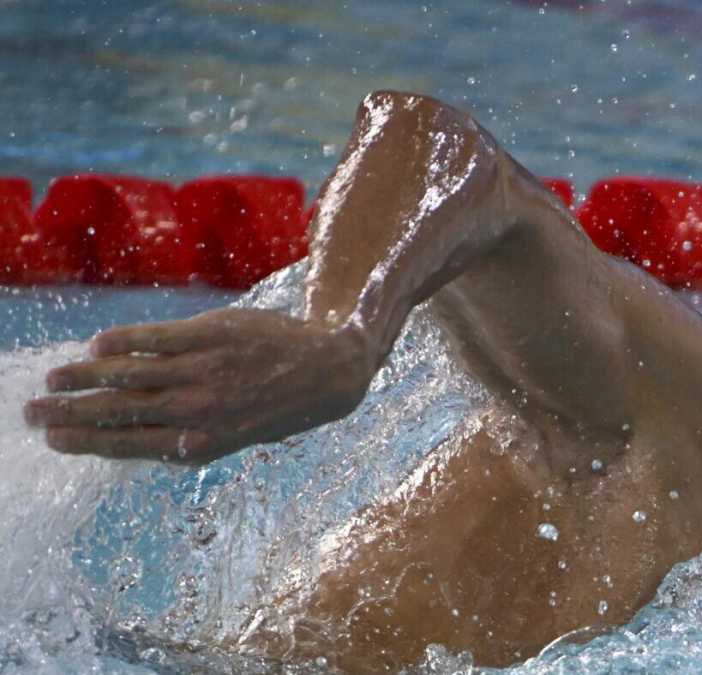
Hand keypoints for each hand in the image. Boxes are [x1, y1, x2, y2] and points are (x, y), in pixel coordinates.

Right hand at [24, 308, 374, 463]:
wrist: (330, 371)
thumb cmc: (277, 403)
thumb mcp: (234, 432)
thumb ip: (188, 434)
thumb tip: (135, 431)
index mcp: (203, 442)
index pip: (130, 444)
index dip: (87, 442)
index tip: (53, 439)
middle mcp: (199, 410)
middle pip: (120, 413)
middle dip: (71, 413)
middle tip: (32, 412)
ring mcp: (205, 372)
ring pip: (130, 375)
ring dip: (86, 376)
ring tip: (53, 377)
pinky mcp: (213, 336)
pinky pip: (157, 339)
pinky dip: (124, 342)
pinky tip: (97, 345)